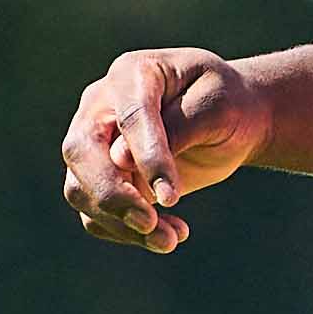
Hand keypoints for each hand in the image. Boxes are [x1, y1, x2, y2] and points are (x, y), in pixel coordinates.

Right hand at [59, 48, 270, 251]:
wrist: (232, 119)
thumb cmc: (226, 103)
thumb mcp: (219, 106)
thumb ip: (178, 125)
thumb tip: (120, 159)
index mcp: (133, 74)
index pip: (129, 118)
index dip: (148, 159)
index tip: (172, 198)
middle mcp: (102, 106)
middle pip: (81, 152)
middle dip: (113, 196)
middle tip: (151, 225)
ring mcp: (95, 142)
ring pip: (80, 189)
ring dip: (120, 224)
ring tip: (171, 240)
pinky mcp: (102, 177)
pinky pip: (94, 213)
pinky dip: (124, 233)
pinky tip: (166, 235)